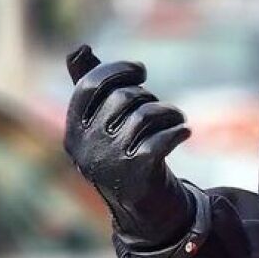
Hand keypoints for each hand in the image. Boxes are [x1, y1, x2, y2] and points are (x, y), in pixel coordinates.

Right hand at [63, 44, 195, 247]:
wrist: (142, 209)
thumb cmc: (123, 154)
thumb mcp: (103, 124)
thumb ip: (92, 88)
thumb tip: (77, 48)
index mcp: (74, 130)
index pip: (91, 85)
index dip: (118, 70)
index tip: (140, 72)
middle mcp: (86, 146)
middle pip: (124, 97)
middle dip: (148, 96)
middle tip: (160, 109)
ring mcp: (110, 162)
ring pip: (146, 115)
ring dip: (169, 112)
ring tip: (176, 119)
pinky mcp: (137, 174)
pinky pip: (162, 139)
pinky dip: (178, 131)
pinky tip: (185, 133)